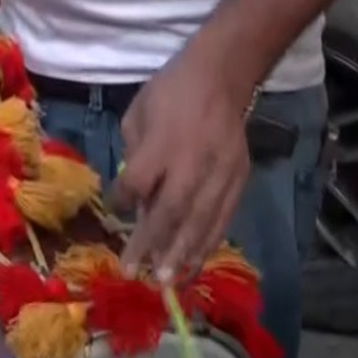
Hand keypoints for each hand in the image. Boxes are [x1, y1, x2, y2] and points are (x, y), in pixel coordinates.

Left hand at [115, 49, 253, 282]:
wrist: (222, 76)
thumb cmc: (170, 93)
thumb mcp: (137, 115)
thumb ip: (134, 156)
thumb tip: (134, 195)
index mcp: (162, 144)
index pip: (138, 183)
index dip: (124, 202)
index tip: (117, 211)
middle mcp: (192, 163)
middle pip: (171, 212)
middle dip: (153, 246)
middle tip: (136, 274)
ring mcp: (221, 173)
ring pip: (201, 221)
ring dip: (183, 254)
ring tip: (168, 281)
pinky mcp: (240, 179)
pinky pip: (224, 218)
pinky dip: (209, 242)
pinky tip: (196, 262)